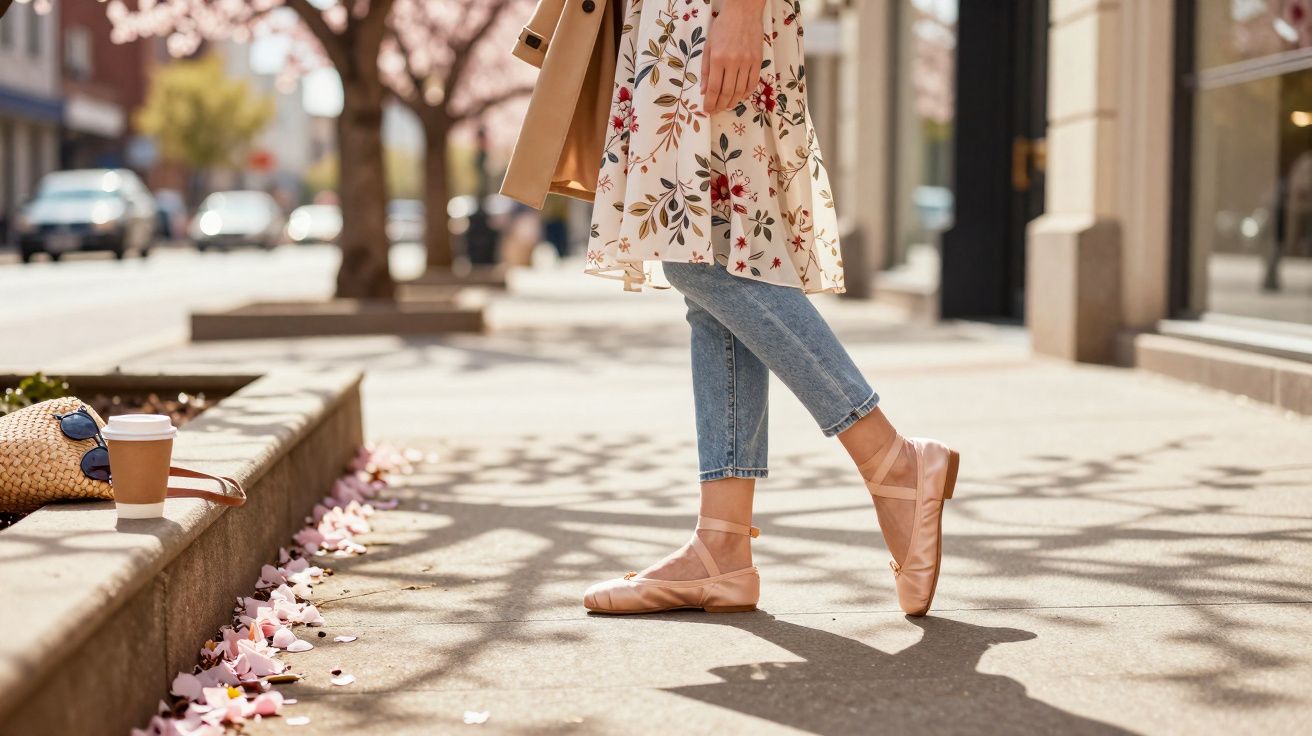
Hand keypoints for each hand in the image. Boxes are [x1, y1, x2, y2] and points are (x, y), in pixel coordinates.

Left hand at [701, 0, 765, 114]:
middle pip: (727, 92)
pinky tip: (740, 96)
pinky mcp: (758, 61)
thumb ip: (706, 70)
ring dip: (733, 102)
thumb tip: (704, 91)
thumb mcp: (709, 46)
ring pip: (740, 91)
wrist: (743, 12)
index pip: (714, 88)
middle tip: (716, 111)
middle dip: (720, 106)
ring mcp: (747, 62)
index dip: (710, 103)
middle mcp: (733, 62)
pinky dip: (746, 93)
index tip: (707, 110)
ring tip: (727, 106)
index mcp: (718, 58)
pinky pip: (752, 83)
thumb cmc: (723, 27)